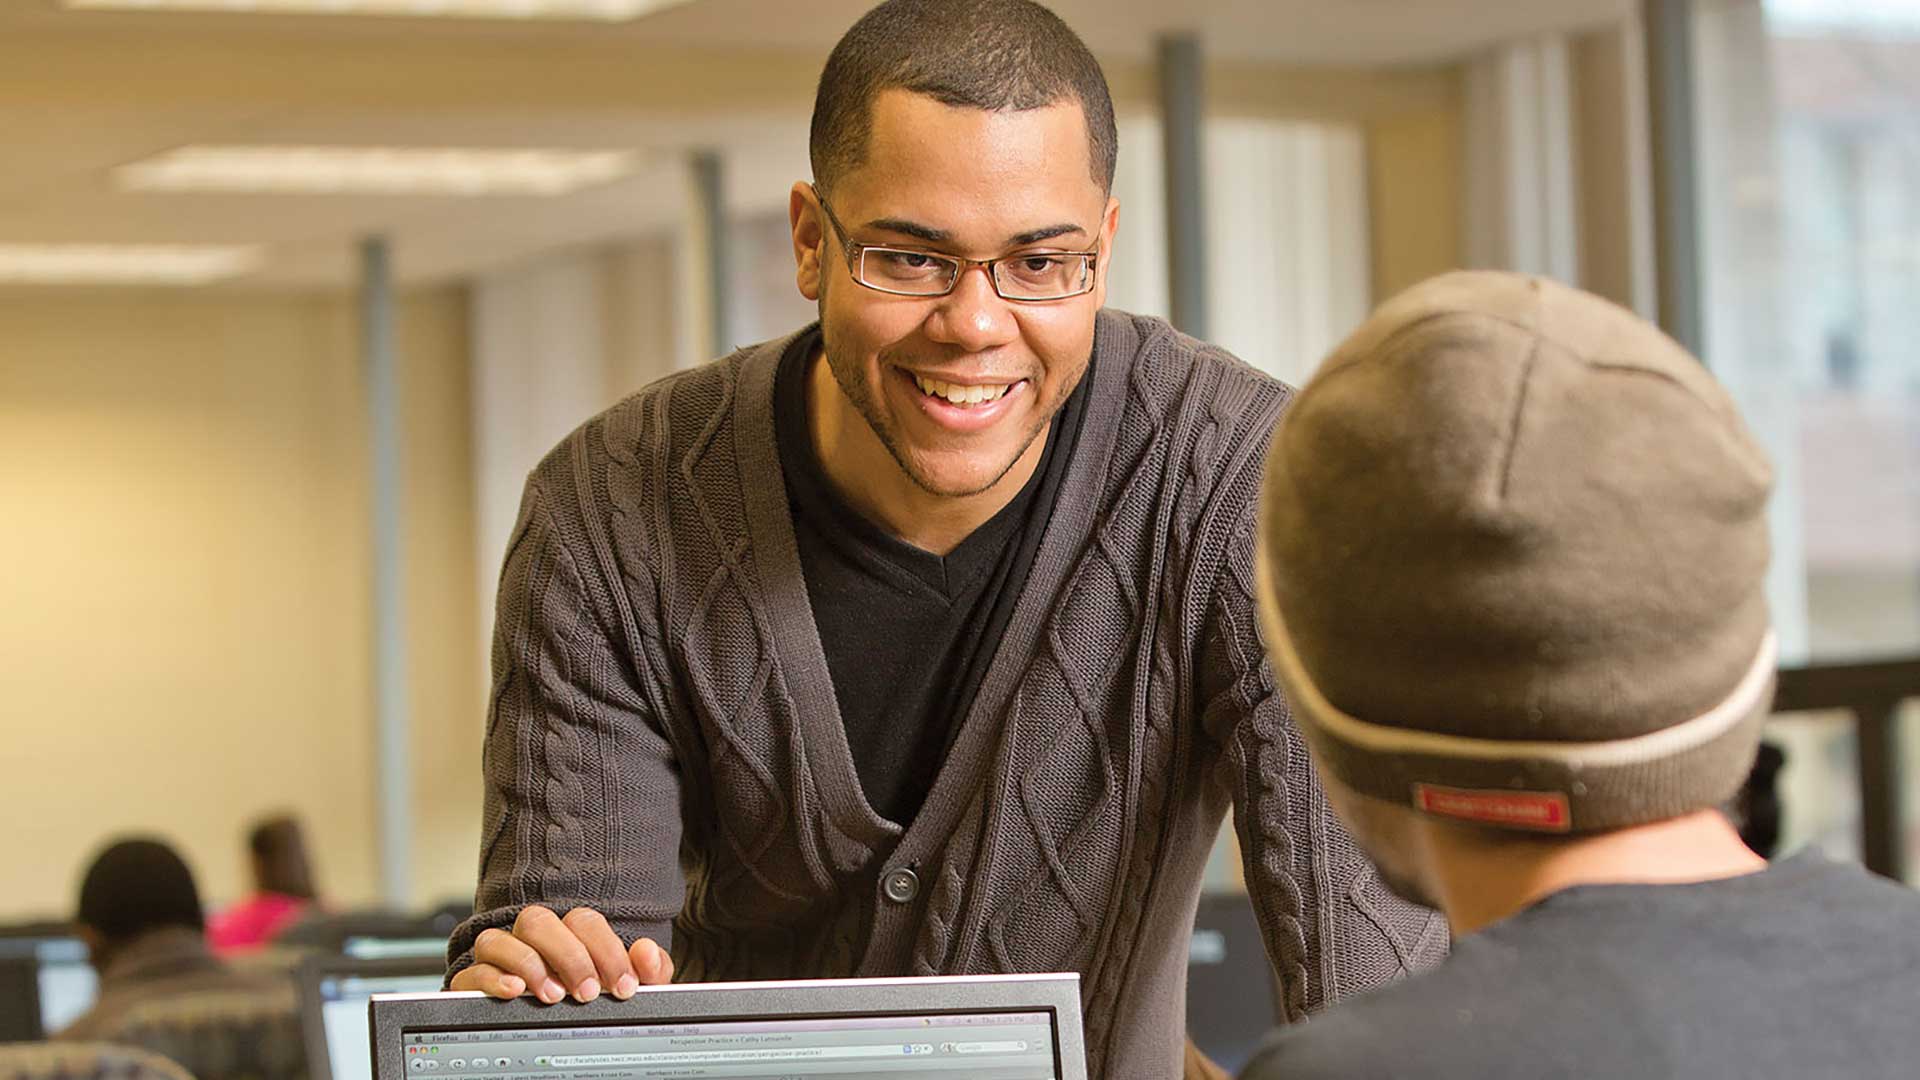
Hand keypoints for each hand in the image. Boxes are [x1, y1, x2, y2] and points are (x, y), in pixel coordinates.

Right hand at [448, 905, 674, 1002]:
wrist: (550, 1036)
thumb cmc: (590, 1002)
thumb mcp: (625, 990)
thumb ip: (647, 972)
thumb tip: (647, 952)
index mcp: (570, 935)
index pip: (585, 922)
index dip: (606, 951)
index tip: (623, 985)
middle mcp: (533, 941)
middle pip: (540, 922)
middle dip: (568, 956)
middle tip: (587, 993)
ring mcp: (501, 959)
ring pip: (499, 938)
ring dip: (528, 964)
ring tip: (552, 995)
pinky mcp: (475, 982)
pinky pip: (474, 970)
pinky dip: (493, 978)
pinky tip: (515, 992)